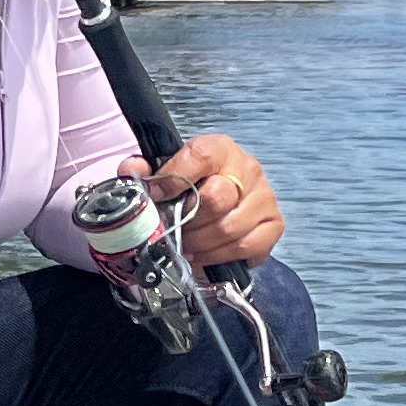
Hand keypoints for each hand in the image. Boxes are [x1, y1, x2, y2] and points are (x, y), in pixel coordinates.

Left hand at [140, 136, 284, 268]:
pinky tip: (208, 254)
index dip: (173, 179)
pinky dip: (222, 256)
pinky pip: (247, 246)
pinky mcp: (274, 224)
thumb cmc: (195, 187)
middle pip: (216, 198)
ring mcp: (264, 197)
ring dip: (201, 245)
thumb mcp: (166, 172)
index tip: (156, 197)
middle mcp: (248, 169)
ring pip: (229, 228)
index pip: (200, 156)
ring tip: (186, 247)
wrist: (222, 200)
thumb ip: (144, 170)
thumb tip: (131, 171)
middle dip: (187, 222)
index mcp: (220, 149)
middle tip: (173, 231)